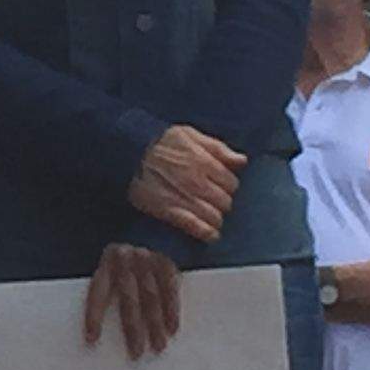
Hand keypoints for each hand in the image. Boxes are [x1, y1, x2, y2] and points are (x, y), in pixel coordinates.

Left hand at [83, 242, 181, 359]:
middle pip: (128, 300)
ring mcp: (147, 259)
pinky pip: (170, 289)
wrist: (158, 218)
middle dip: (132, 330)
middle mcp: (126, 260)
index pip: (97, 292)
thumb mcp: (115, 258)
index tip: (92, 339)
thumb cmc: (131, 246)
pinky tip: (172, 329)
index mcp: (107, 260)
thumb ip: (112, 281)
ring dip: (155, 325)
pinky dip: (172, 310)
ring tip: (158, 347)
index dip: (93, 316)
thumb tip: (102, 318)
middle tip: (136, 354)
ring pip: (150, 298)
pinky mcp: (167, 260)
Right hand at [126, 125, 244, 245]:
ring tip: (210, 216)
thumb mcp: (189, 134)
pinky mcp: (170, 210)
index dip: (227, 185)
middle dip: (222, 202)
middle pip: (225, 202)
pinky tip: (210, 235)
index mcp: (205, 162)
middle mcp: (198, 182)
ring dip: (215, 218)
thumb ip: (218, 148)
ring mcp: (185, 198)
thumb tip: (241, 160)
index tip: (220, 186)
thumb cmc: (157, 140)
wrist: (127, 150)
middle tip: (213, 200)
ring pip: (214, 217)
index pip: (232, 182)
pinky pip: (195, 227)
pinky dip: (206, 233)